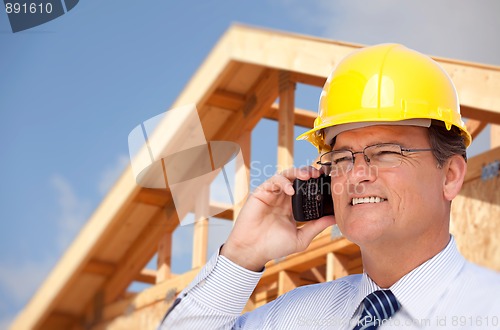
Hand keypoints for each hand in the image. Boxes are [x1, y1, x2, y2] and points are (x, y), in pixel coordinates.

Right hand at [221, 166, 335, 270]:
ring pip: (287, 176)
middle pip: (298, 179)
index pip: (307, 190)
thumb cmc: (274, 246)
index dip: (317, 184)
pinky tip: (290, 190)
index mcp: (293, 208)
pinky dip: (283, 182)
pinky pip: (274, 181)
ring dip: (298, 172)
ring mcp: (273, 194)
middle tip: (320, 174)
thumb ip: (316, 227)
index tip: (329, 181)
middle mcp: (283, 198)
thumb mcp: (301, 238)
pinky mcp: (262, 192)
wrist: (253, 250)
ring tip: (308, 176)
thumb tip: (335, 219)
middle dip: (309, 173)